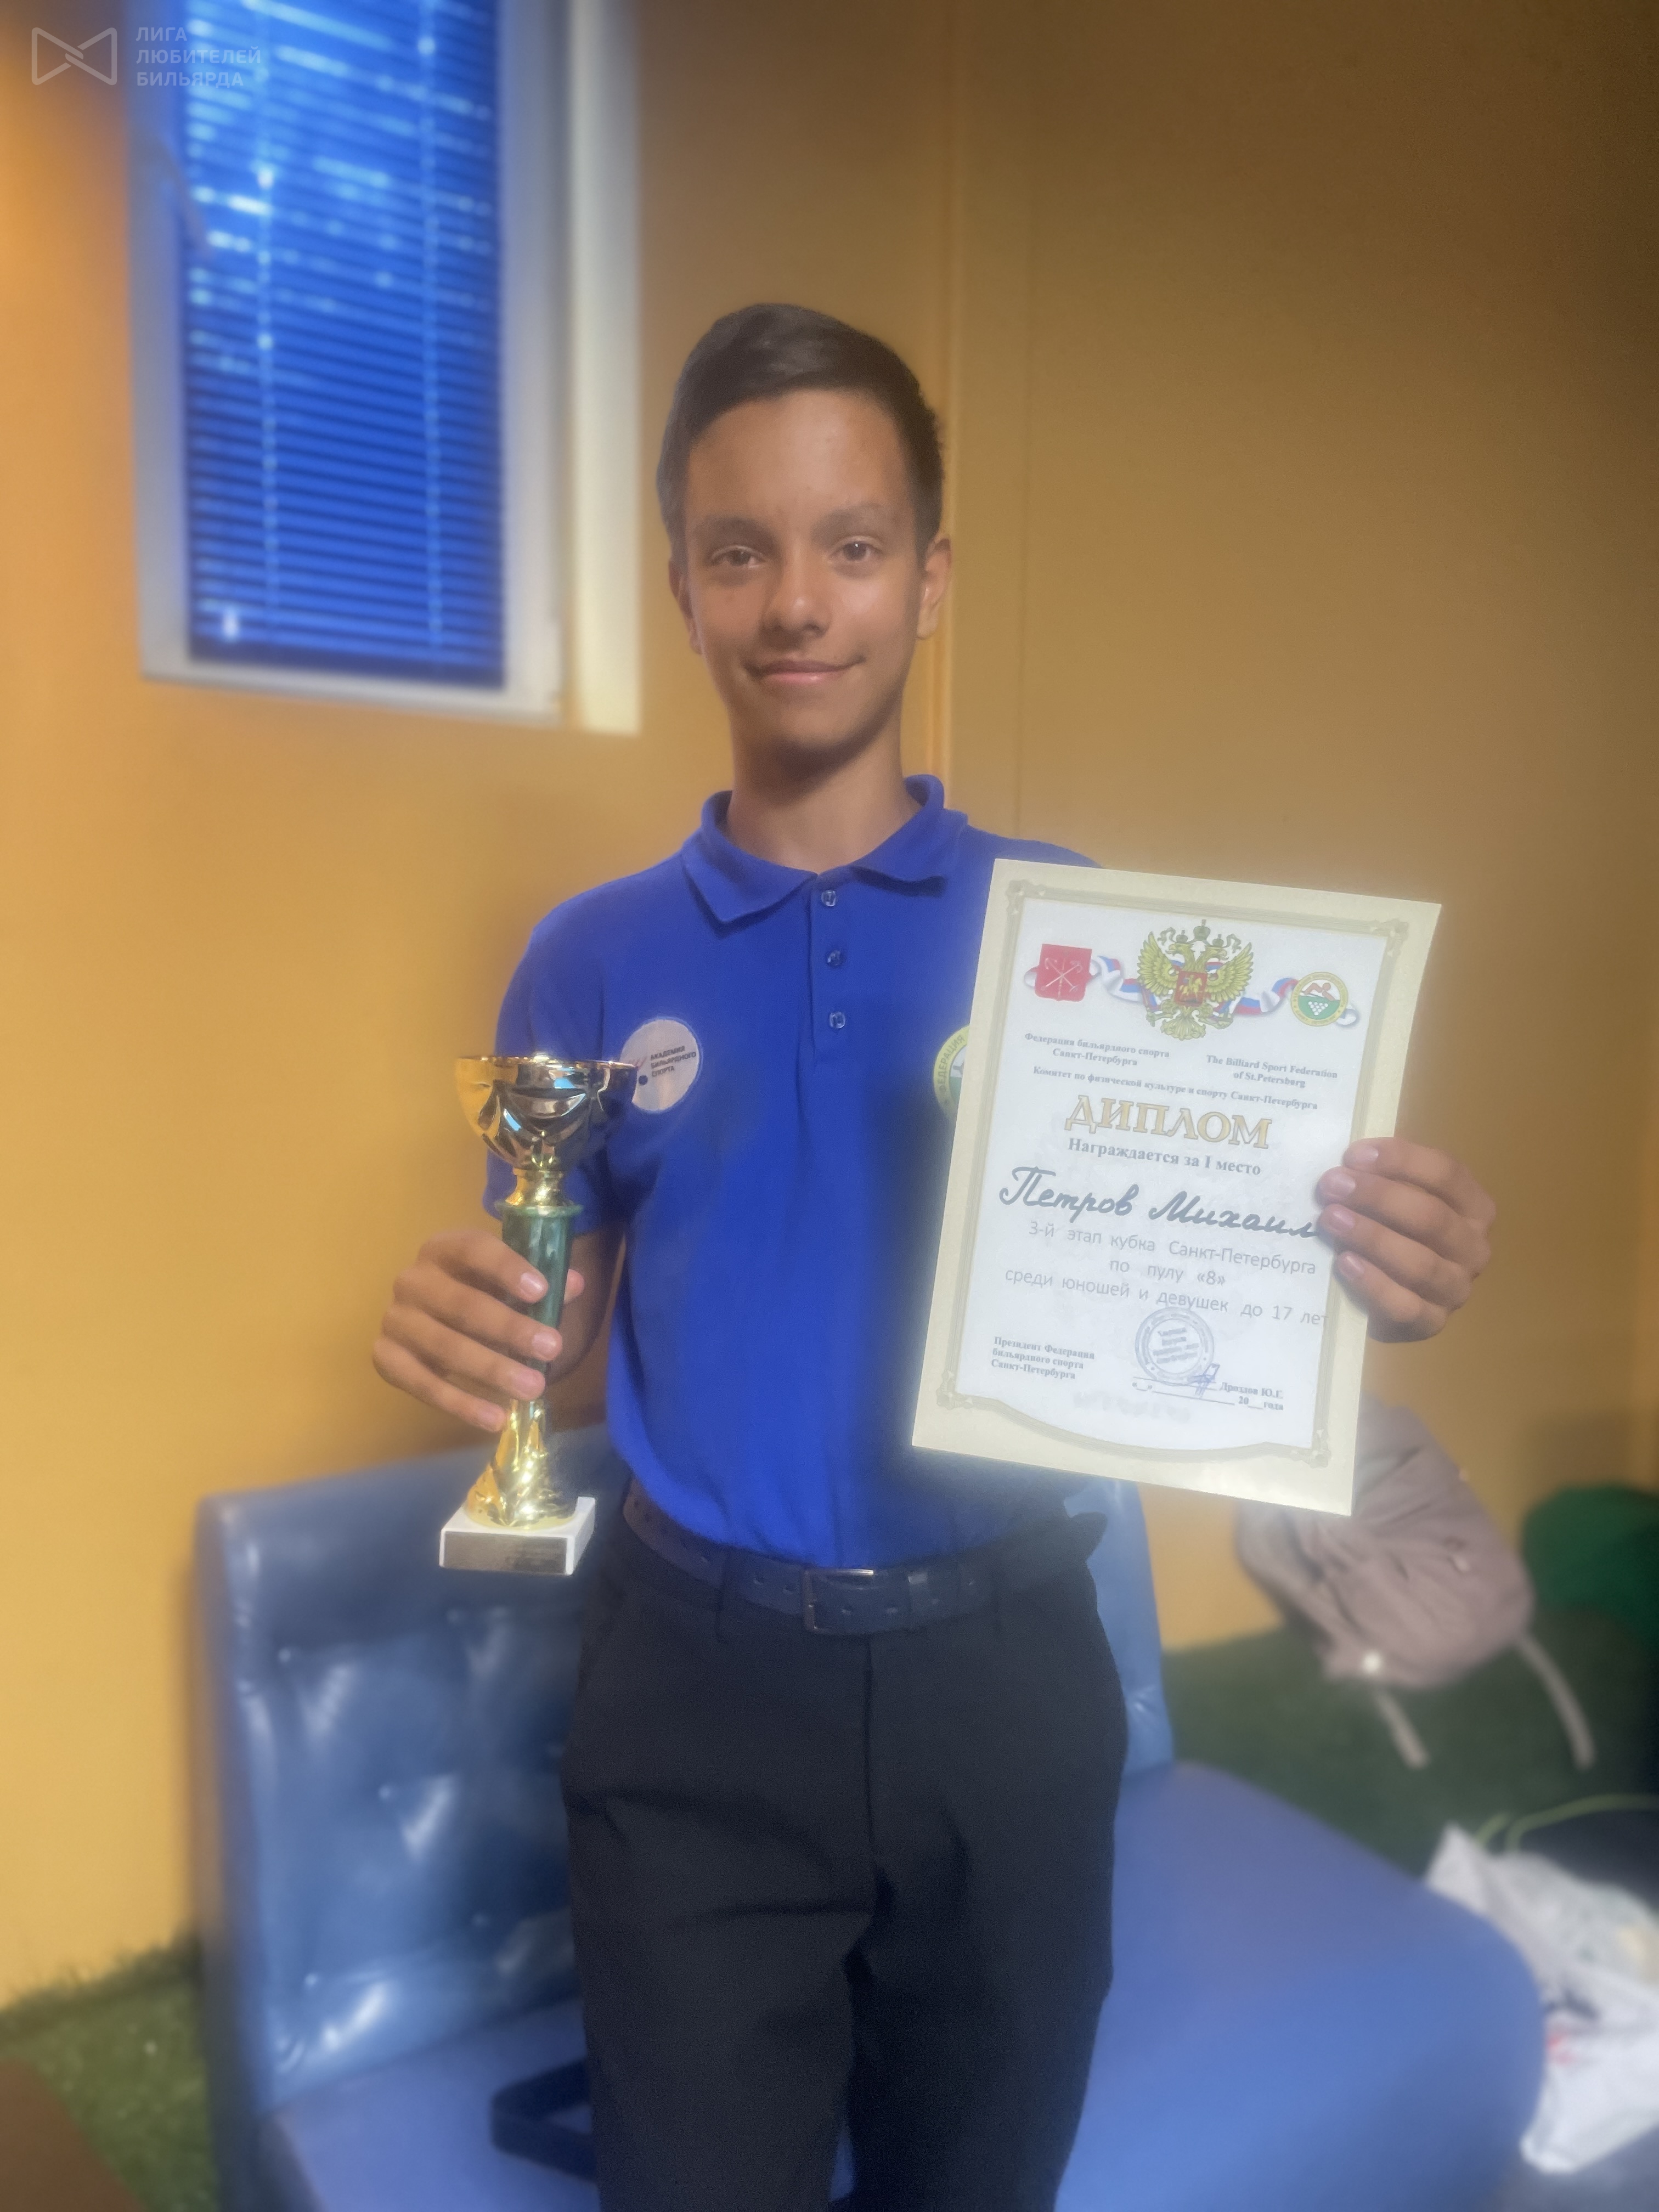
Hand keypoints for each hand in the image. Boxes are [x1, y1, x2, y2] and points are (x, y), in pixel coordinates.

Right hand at [372, 1228, 590, 1430]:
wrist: (429, 1318)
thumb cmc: (478, 1293)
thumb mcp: (507, 1283)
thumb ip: (540, 1284)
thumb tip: (574, 1285)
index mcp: (443, 1249)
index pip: (474, 1249)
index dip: (507, 1268)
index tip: (542, 1291)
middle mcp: (412, 1280)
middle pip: (462, 1304)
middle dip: (510, 1328)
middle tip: (552, 1348)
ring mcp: (396, 1319)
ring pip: (445, 1347)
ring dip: (492, 1370)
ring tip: (534, 1388)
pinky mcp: (385, 1358)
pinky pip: (423, 1385)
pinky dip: (461, 1404)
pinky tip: (496, 1418)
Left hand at [1315, 1140, 1494, 1341]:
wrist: (1388, 1297)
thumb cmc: (1391, 1230)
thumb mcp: (1394, 1198)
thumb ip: (1382, 1177)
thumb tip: (1349, 1160)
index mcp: (1474, 1207)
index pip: (1447, 1173)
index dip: (1400, 1160)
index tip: (1353, 1155)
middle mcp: (1474, 1248)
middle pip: (1431, 1216)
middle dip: (1378, 1197)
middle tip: (1332, 1185)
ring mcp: (1456, 1288)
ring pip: (1420, 1263)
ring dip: (1372, 1237)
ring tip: (1331, 1219)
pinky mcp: (1431, 1322)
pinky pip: (1405, 1306)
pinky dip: (1373, 1284)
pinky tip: (1344, 1263)